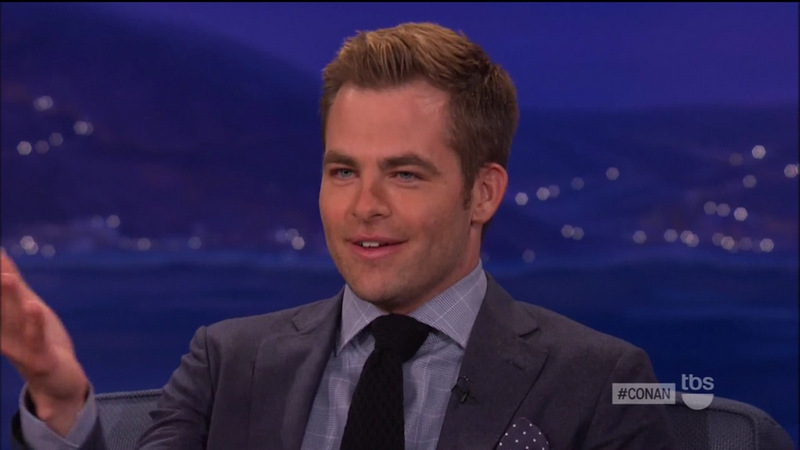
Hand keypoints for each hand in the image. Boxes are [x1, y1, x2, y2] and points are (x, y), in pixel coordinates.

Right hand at [1, 248, 88, 436]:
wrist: (57, 385)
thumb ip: (15, 285)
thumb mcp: (29, 309)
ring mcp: (22, 348)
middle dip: (0, 286)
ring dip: (9, 298)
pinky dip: (34, 324)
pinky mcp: (41, 359)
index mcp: (3, 321)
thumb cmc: (40, 342)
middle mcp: (6, 333)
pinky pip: (37, 340)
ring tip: (6, 276)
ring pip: (14, 320)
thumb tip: (2, 255)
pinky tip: (33, 306)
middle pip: (0, 304)